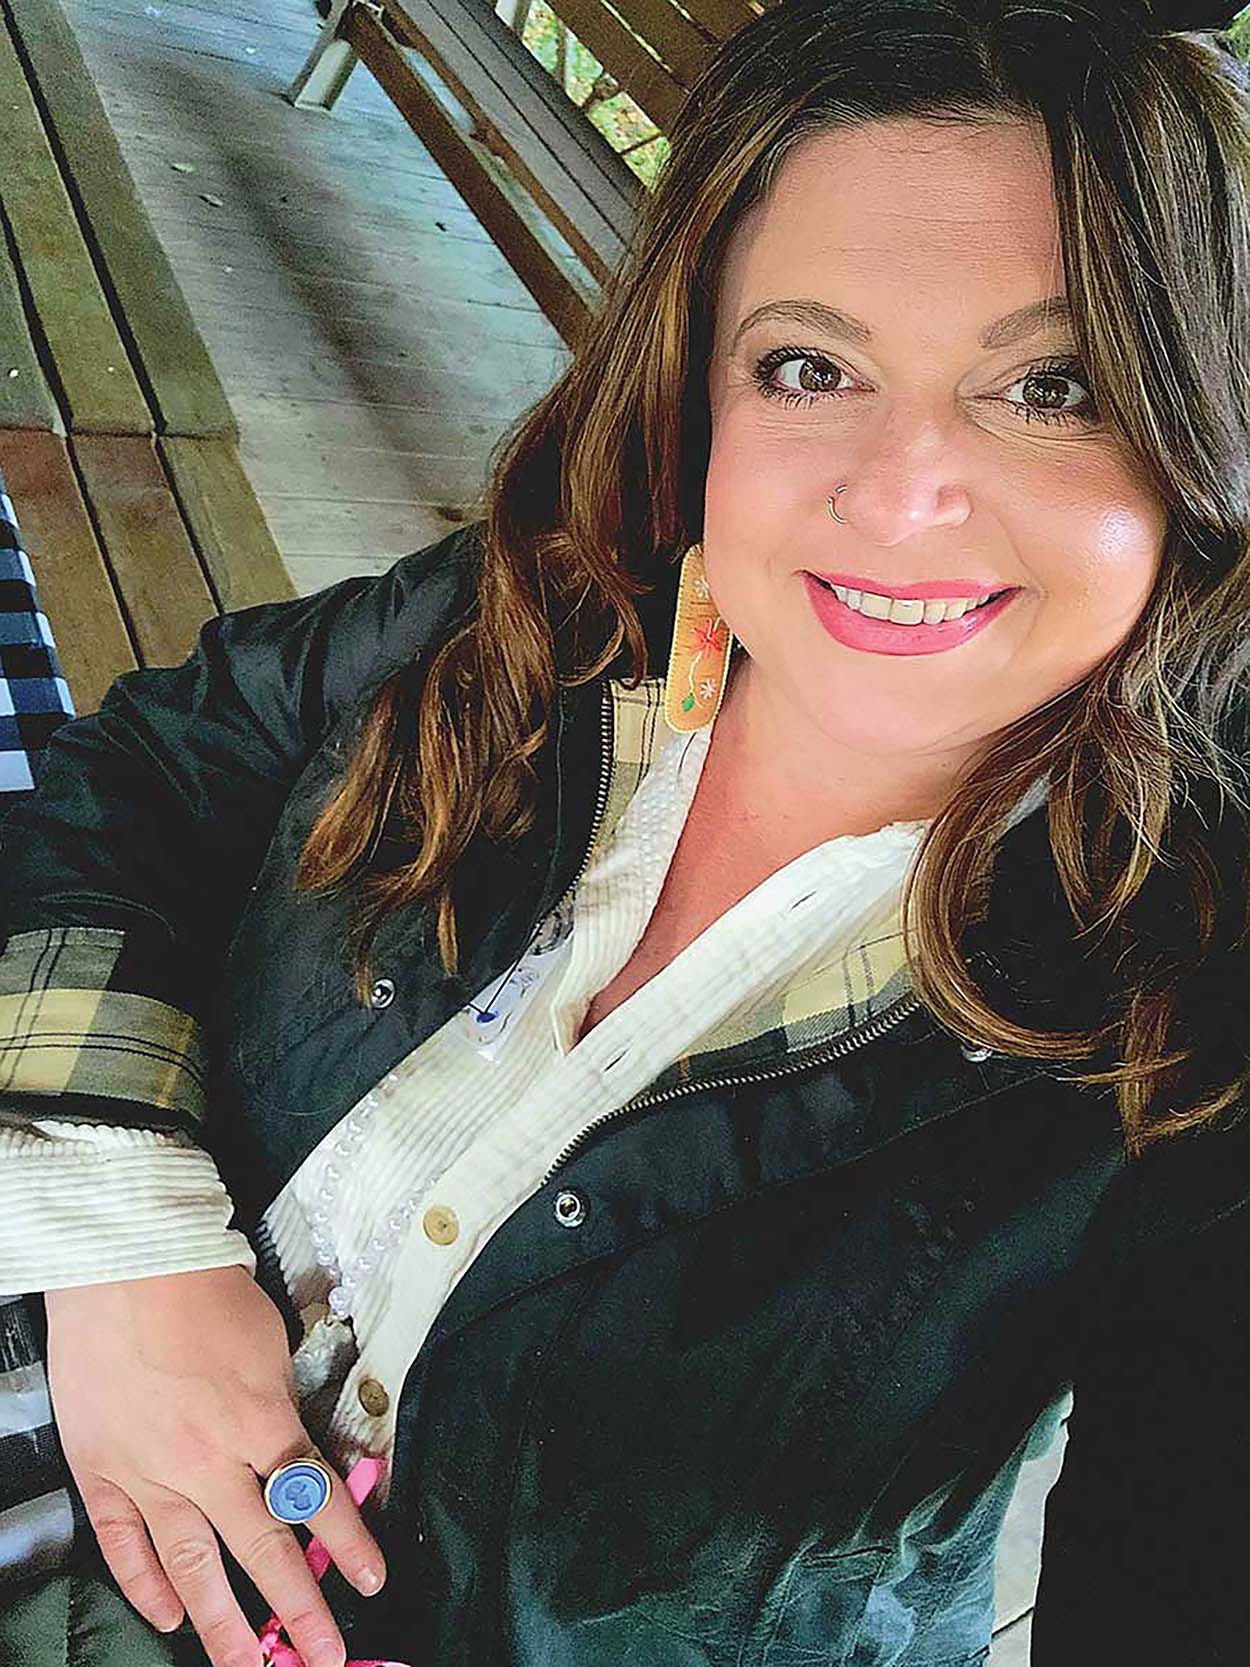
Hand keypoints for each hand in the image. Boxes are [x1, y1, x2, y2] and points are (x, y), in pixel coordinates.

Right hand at [45, 1265, 385, 1666]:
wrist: (125, 1268)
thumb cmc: (205, 1292)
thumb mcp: (269, 1343)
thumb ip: (280, 1403)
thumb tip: (290, 1445)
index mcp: (261, 1423)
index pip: (314, 1499)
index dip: (347, 1544)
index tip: (371, 1580)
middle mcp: (210, 1461)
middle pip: (263, 1549)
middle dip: (298, 1610)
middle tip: (324, 1656)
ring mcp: (151, 1474)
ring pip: (193, 1564)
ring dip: (223, 1625)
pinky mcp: (103, 1472)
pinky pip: (125, 1544)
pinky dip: (146, 1585)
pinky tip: (168, 1616)